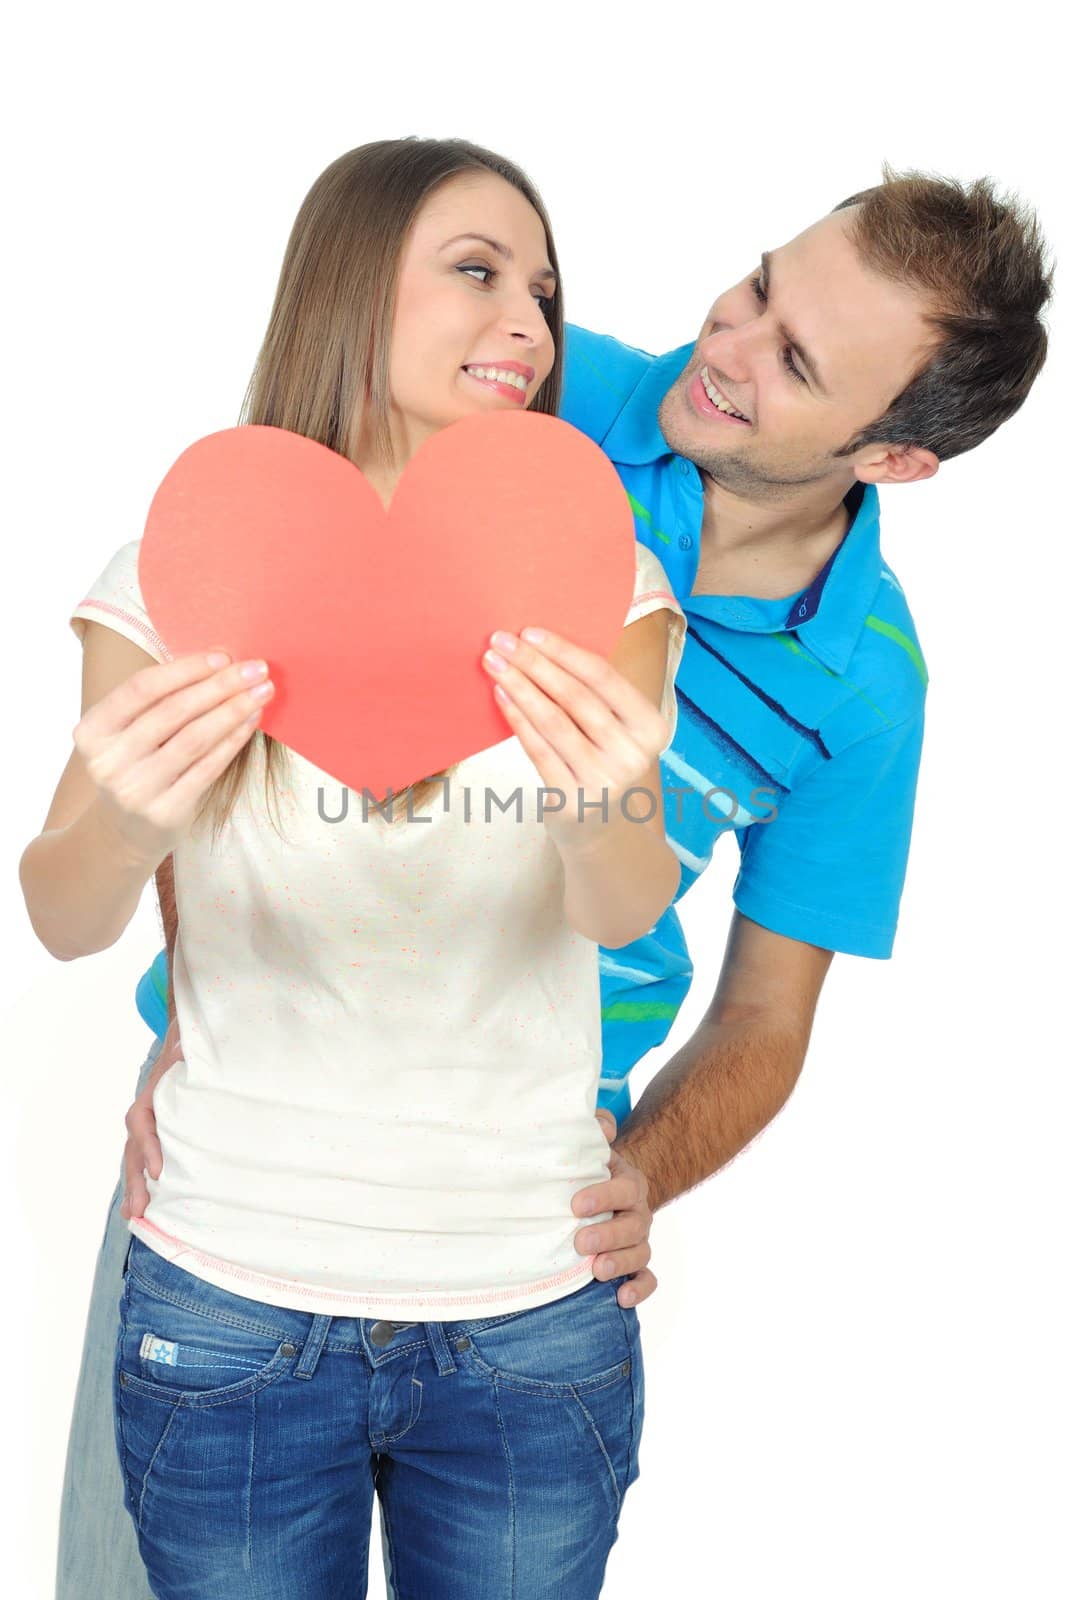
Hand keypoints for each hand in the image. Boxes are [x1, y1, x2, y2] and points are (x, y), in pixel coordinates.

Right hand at [73, 648, 275, 866]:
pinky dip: (233, 740)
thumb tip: (220, 660)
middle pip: (172, 712)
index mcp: (92, 732)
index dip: (186, 669)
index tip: (224, 656)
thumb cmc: (135, 766)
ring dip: (233, 710)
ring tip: (262, 692)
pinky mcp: (164, 812)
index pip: (141, 688)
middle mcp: (108, 762)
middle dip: (220, 686)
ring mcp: (134, 790)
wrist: (124, 833)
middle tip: (256, 669)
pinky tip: (251, 722)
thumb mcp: (128, 733)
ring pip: (194, 739)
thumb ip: (160, 700)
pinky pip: (208, 768)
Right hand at [120, 1018, 182, 1219]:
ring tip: (134, 1216)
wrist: (182, 1045)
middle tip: (138, 1209)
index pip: (142, 1124)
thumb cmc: (186, 1049)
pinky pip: (147, 1164)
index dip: (148, 1148)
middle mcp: (144, 1117)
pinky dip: (144, 1185)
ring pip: (136, 1162)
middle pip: (134, 1151)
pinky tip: (145, 1212)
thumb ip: (183, 1049)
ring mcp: (149, 1131)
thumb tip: (183, 1050)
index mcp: (149, 1097)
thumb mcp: (186, 1045)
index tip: (158, 1172)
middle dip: (135, 1180)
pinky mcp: (159, 1140)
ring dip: (135, 1189)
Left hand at [480, 627, 668, 853]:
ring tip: (494, 665)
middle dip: (534, 664)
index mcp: (651, 728)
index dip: (564, 652)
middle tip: (501, 641)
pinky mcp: (573, 801)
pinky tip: (501, 697)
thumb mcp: (617, 731)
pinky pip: (539, 751)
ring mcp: (605, 781)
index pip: (604, 678)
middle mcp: (634, 755)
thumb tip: (541, 648)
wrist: (604, 831)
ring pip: (554, 722)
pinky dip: (517, 720)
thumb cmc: (604, 763)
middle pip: (576, 697)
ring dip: (520, 688)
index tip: (529, 632)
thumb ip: (595, 697)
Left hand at [571, 1107, 657, 1307]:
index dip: (602, 1196)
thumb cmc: (590, 1171)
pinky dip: (639, 1289)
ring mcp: (638, 1240)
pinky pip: (648, 1279)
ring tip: (597, 1270)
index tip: (575, 1205)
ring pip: (640, 1253)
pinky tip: (622, 1298)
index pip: (622, 1189)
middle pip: (632, 1226)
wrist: (605, 1193)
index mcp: (628, 1183)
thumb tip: (603, 1127)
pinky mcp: (636, 1265)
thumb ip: (596, 1128)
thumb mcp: (591, 1146)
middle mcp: (637, 1213)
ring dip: (620, 1264)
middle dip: (607, 1235)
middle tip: (580, 1242)